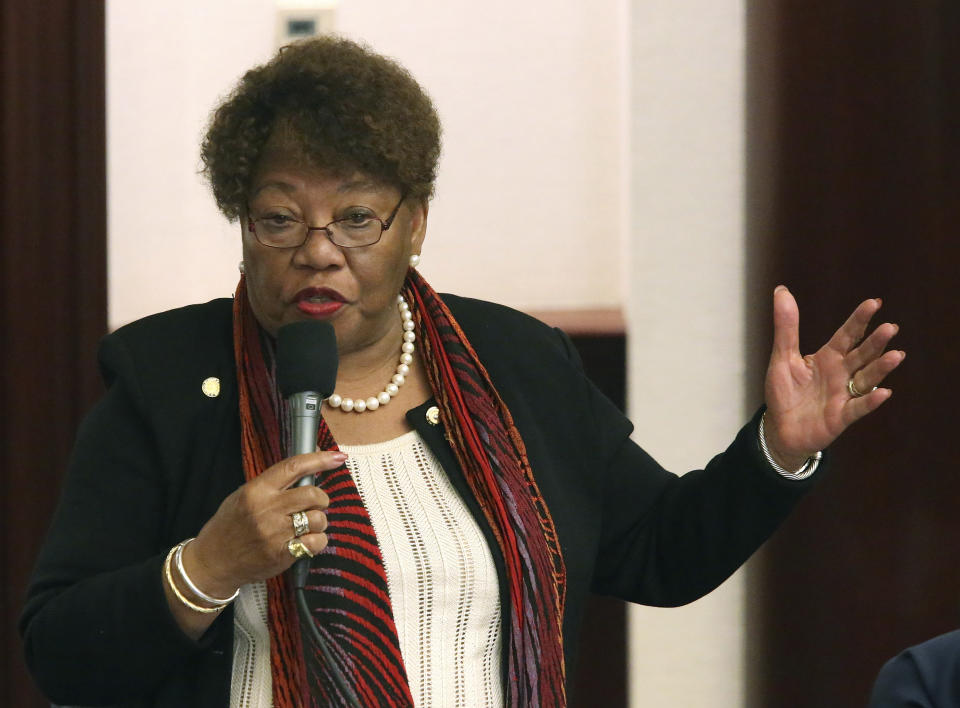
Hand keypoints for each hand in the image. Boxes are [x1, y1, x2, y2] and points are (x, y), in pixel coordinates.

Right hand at [181, 450, 345, 597]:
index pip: (294, 467)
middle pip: (313, 494)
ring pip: (318, 519)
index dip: (320, 460)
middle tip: (316, 504)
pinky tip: (306, 541)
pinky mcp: (282, 554)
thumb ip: (273, 484)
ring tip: (307, 526)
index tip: (338, 457)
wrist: (213, 561)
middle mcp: (267, 509)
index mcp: (257, 490)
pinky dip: (317, 541)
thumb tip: (308, 468)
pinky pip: (316, 542)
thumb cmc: (230, 525)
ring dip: (319, 521)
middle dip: (321, 498)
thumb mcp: (244, 496)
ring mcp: (275, 533)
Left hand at [763, 286, 904, 468]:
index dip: (859, 320)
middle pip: (862, 355)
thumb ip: (786, 327)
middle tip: (890, 328)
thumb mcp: (782, 357)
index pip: (847, 335)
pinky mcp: (841, 417)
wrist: (779, 428)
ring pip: (866, 379)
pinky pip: (858, 408)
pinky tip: (884, 393)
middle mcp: (840, 374)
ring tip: (896, 355)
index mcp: (828, 357)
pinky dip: (871, 401)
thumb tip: (781, 290)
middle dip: (875, 342)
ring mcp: (843, 395)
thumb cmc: (784, 392)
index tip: (874, 303)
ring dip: (880, 368)